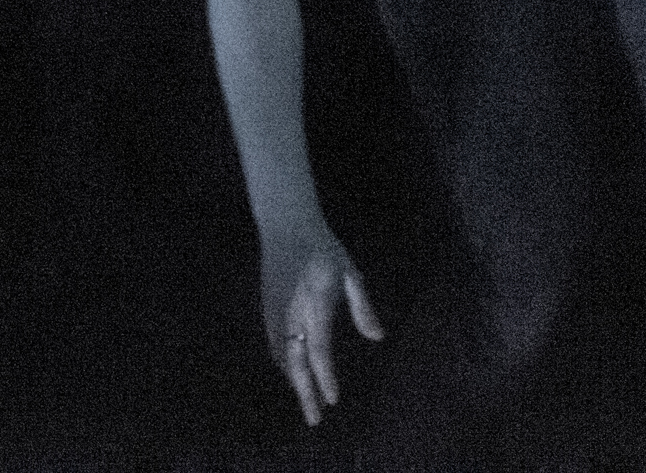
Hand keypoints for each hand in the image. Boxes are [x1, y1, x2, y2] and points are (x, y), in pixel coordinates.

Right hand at [258, 225, 383, 426]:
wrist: (284, 225)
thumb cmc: (322, 247)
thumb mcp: (350, 272)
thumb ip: (361, 306)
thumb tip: (377, 338)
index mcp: (313, 303)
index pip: (318, 348)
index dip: (325, 376)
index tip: (333, 400)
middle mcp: (290, 311)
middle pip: (296, 360)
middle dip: (305, 391)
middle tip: (314, 420)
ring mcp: (275, 310)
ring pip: (282, 354)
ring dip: (294, 380)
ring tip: (306, 401)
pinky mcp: (267, 307)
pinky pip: (275, 342)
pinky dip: (284, 363)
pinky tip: (291, 373)